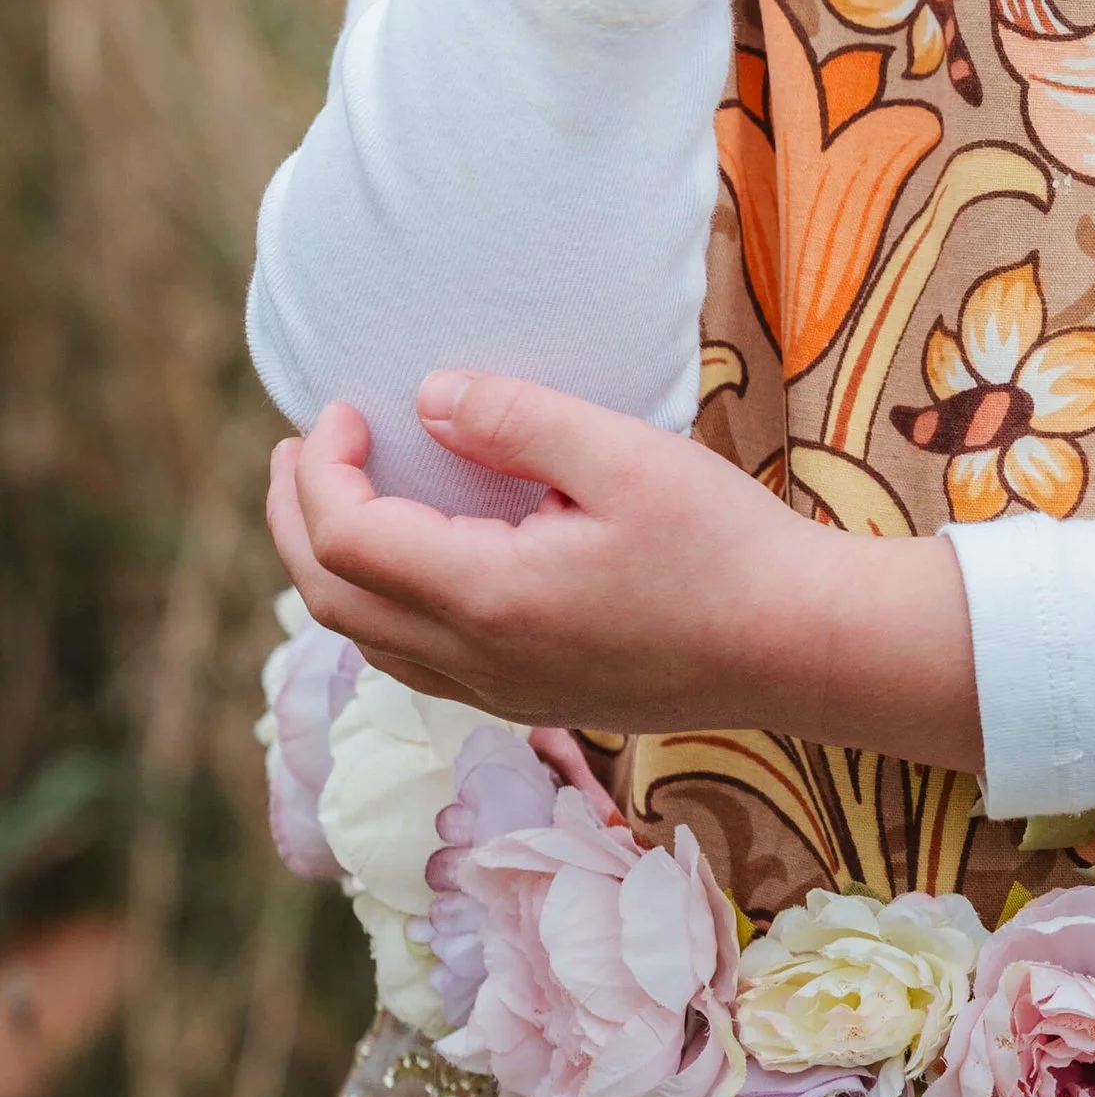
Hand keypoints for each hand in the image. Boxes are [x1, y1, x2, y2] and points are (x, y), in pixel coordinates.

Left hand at [266, 374, 982, 766]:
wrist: (797, 646)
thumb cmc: (723, 544)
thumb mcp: (624, 454)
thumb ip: (518, 421)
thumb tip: (426, 396)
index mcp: (487, 596)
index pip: (346, 541)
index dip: (324, 470)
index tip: (348, 407)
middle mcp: (476, 660)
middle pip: (332, 600)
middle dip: (296, 519)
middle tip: (302, 448)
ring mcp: (501, 693)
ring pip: (368, 641)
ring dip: (329, 566)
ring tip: (334, 495)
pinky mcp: (531, 700)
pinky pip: (414, 662)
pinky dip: (378, 605)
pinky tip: (411, 559)